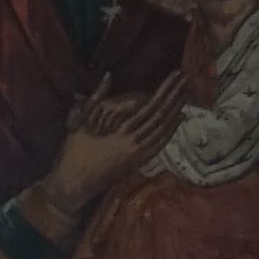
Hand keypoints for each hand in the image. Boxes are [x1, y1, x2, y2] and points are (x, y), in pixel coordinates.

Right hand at [17, 53, 186, 244]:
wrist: (75, 183)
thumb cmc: (73, 151)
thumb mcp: (79, 121)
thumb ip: (96, 97)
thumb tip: (109, 75)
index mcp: (119, 132)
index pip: (149, 105)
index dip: (164, 90)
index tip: (175, 76)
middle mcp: (134, 143)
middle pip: (161, 114)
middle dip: (174, 95)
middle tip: (185, 78)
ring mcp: (138, 153)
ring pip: (163, 128)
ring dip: (176, 110)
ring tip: (186, 93)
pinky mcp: (139, 161)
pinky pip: (160, 143)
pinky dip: (170, 129)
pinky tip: (178, 118)